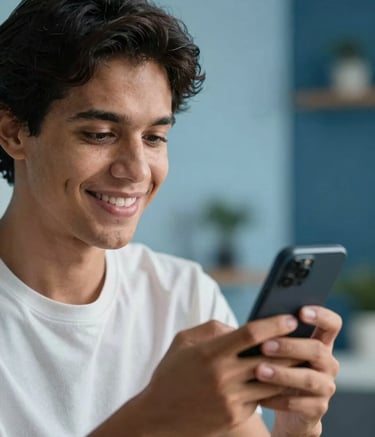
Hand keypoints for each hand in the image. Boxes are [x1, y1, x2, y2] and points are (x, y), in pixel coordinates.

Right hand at [135, 315, 298, 436]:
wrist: (158, 415)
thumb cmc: (171, 372)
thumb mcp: (184, 341)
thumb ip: (213, 329)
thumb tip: (239, 328)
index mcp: (210, 353)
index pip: (251, 334)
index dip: (274, 324)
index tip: (290, 318)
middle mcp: (223, 376)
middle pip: (268, 358)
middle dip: (291, 346)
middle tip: (307, 336)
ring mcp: (230, 399)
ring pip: (271, 381)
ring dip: (290, 369)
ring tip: (303, 358)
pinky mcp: (234, 416)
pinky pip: (261, 399)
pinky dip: (274, 388)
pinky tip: (284, 379)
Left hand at [254, 306, 341, 436]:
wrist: (281, 402)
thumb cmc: (275, 363)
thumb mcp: (275, 347)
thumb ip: (269, 333)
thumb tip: (246, 321)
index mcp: (320, 342)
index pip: (332, 324)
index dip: (321, 315)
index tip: (300, 311)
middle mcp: (328, 363)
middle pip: (317, 350)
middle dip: (290, 346)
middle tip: (264, 345)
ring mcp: (325, 386)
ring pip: (308, 378)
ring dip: (282, 374)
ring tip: (258, 370)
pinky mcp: (317, 408)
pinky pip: (299, 404)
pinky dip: (278, 399)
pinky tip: (259, 396)